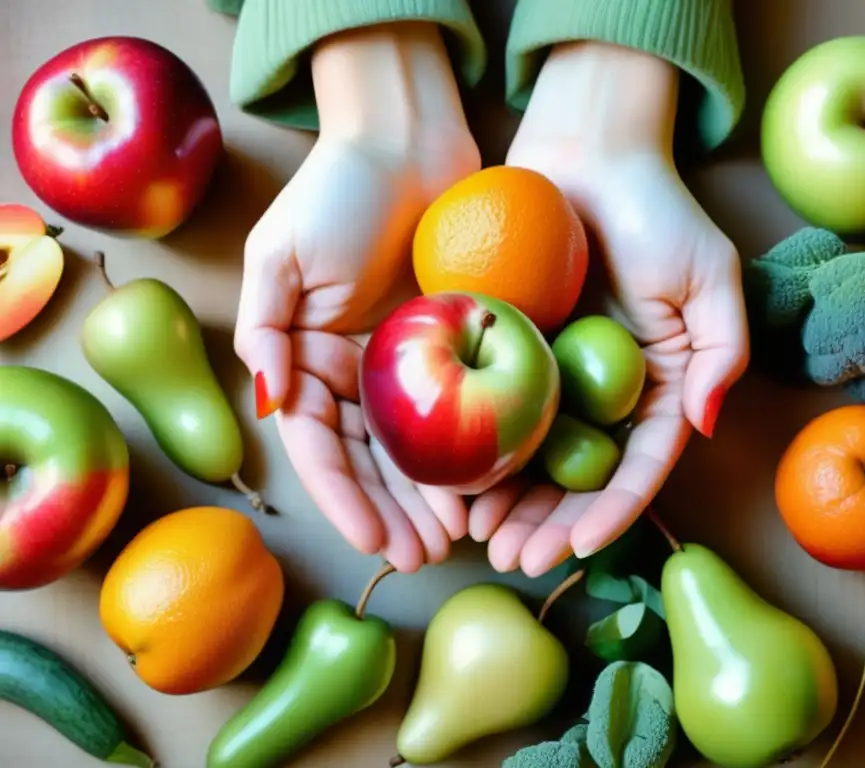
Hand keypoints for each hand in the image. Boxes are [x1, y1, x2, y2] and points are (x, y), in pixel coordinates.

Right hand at [233, 23, 480, 572]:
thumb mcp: (281, 254)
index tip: (372, 544)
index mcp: (306, 358)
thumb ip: (264, 328)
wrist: (408, 140)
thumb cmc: (338, 190)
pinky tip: (484, 488)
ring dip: (429, 498)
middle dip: (391, 514)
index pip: (322, 448)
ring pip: (415, 447)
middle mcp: (353, 370)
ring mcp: (403, 361)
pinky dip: (466, 450)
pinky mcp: (452, 343)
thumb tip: (271, 404)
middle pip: (370, 461)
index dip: (343, 500)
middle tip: (423, 558)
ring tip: (454, 540)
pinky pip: (458, 409)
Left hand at [471, 42, 748, 575]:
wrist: (585, 153)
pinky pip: (491, 411)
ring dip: (510, 507)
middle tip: (515, 560)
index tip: (580, 547)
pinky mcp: (508, 352)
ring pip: (532, 460)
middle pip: (579, 478)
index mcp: (657, 388)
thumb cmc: (655, 208)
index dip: (613, 511)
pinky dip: (475, 452)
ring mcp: (554, 378)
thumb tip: (706, 427)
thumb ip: (723, 351)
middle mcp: (604, 395)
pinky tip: (452, 487)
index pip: (638, 466)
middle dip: (551, 526)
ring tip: (482, 543)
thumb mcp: (710, 275)